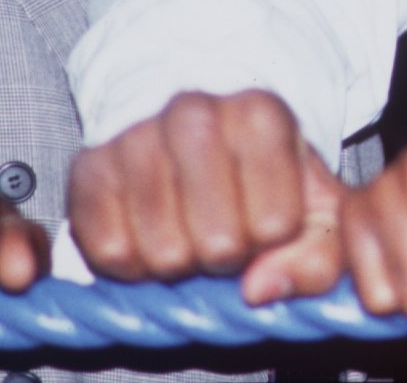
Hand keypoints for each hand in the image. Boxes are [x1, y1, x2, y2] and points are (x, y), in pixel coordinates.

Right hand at [69, 89, 342, 300]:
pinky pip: (110, 252)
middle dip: (226, 258)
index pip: (276, 225)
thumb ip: (318, 257)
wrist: (196, 142)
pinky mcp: (89, 168)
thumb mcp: (313, 212)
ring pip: (165, 252)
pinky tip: (149, 235)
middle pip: (219, 244)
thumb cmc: (262, 180)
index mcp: (261, 115)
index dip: (272, 242)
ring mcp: (136, 136)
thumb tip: (259, 291)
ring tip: (189, 233)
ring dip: (180, 264)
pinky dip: (132, 265)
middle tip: (224, 233)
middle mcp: (195, 114)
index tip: (266, 221)